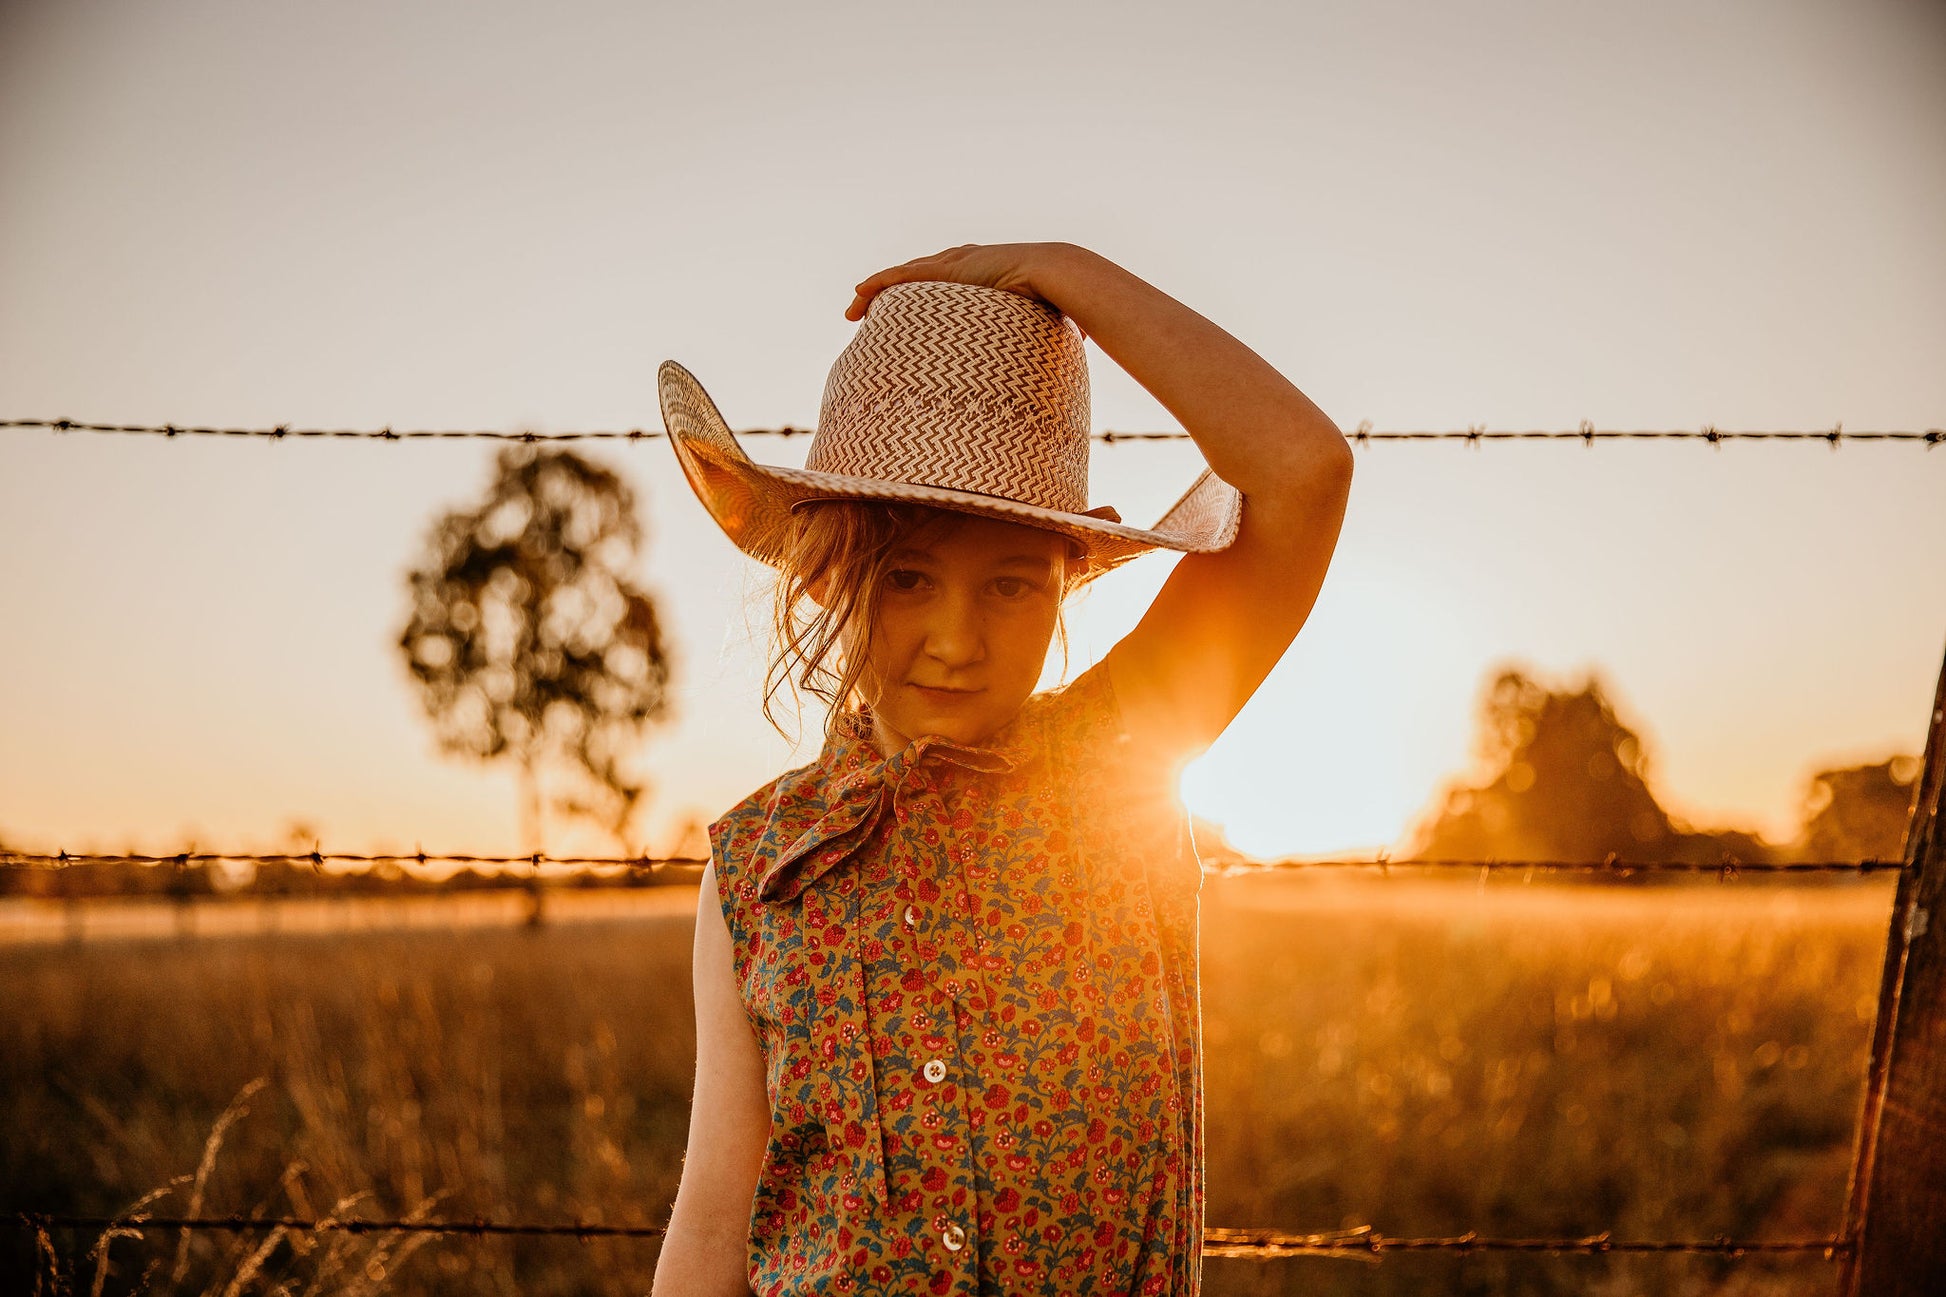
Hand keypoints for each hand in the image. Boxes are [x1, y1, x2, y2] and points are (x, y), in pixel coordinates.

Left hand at [844, 242, 1079, 323]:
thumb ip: (1066, 328)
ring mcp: (952, 265)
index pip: (949, 281)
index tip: (914, 311)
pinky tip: (856, 296)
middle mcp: (965, 264)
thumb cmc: (1063, 297)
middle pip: (917, 277)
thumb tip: (1092, 341)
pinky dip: (876, 286)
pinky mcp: (942, 271)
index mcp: (988, 274)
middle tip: (871, 312)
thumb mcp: (1058, 315)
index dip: (929, 293)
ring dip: (875, 294)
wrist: (1057, 276)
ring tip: (854, 311)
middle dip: (893, 294)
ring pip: (901, 278)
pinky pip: (898, 278)